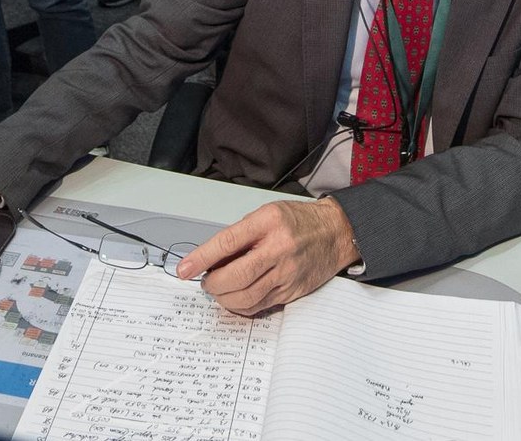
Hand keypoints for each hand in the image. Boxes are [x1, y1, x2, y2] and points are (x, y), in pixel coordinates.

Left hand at [173, 198, 358, 315]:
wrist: (336, 232)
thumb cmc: (298, 221)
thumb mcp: (267, 214)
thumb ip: (241, 235)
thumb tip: (211, 259)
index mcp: (268, 222)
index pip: (227, 242)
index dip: (201, 258)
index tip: (184, 269)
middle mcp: (279, 248)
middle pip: (236, 276)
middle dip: (213, 284)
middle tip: (205, 282)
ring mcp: (287, 273)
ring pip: (246, 297)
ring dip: (224, 298)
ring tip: (219, 290)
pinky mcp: (292, 291)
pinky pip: (259, 306)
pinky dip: (241, 306)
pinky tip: (236, 298)